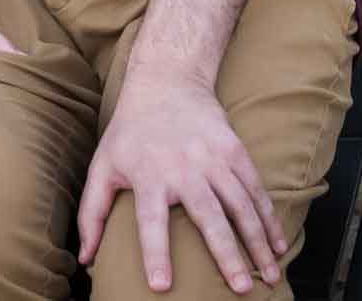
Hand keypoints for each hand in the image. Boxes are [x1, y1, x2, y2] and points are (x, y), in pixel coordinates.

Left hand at [77, 64, 284, 295]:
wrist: (166, 81)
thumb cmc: (130, 132)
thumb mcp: (103, 166)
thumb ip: (92, 213)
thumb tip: (83, 258)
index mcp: (147, 175)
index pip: (150, 221)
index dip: (155, 253)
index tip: (161, 285)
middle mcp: (183, 167)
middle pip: (209, 217)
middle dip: (226, 255)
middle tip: (241, 290)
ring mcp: (213, 158)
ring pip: (241, 206)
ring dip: (258, 243)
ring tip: (269, 276)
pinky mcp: (234, 150)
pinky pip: (256, 190)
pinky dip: (269, 219)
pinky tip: (278, 245)